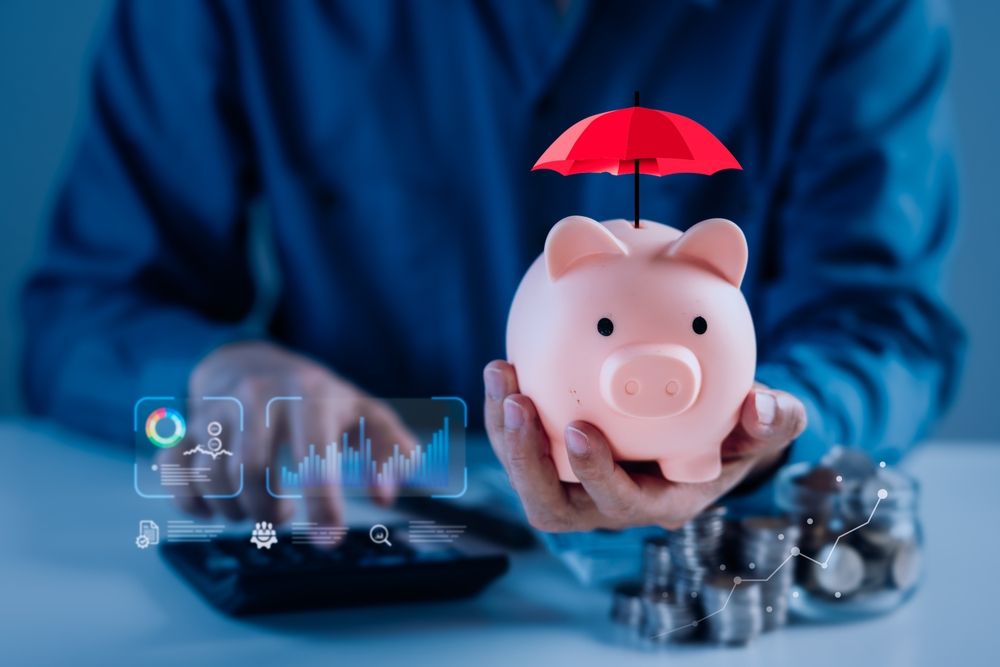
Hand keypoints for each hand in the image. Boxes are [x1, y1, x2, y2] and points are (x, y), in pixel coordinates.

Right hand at [159, 341, 417, 526]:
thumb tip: (385, 495)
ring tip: (255, 512)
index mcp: (308, 394)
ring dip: (235, 512)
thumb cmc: (320, 399)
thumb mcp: (365, 413)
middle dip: (268, 512)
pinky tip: (213, 508)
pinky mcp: (185, 428)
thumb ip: (391, 449)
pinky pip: (173, 471)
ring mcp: (216, 409)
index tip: (330, 539)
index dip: (322, 503)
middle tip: (282, 519)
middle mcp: (256, 396)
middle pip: (251, 472)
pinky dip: (191, 501)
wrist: (252, 362)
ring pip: (211, 476)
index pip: (312, 453)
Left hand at [483, 360, 805, 530]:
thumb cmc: (740, 427)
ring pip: (528, 478)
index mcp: (661, 501)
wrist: (709, 426)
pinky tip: (503, 365)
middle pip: (555, 507)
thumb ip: (773, 419)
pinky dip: (505, 413)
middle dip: (528, 462)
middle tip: (520, 403)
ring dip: (506, 434)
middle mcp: (613, 502)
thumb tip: (761, 406)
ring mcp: (580, 485)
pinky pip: (521, 446)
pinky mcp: (558, 461)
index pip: (621, 503)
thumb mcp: (768, 423)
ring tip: (502, 376)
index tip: (577, 430)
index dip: (596, 476)